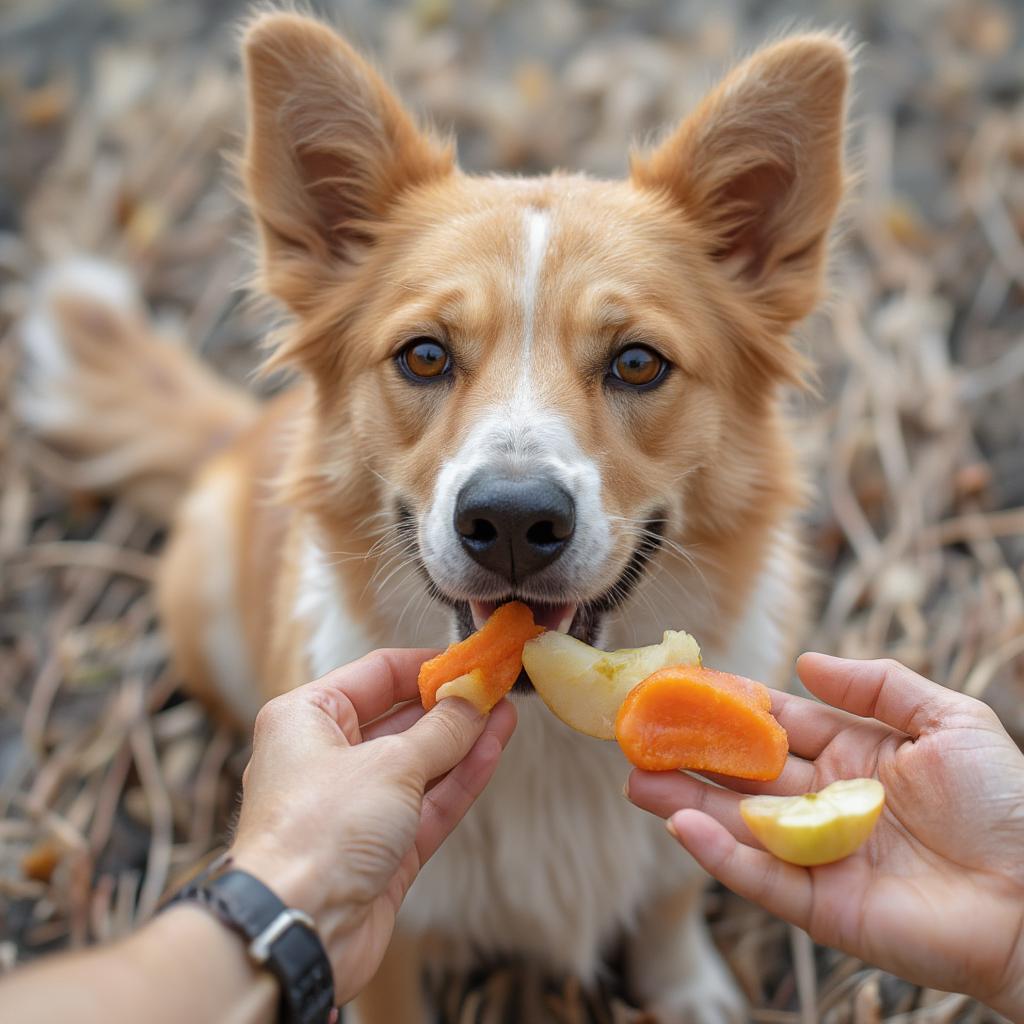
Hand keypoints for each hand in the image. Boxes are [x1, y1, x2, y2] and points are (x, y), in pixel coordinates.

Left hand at [229, 650, 515, 1003]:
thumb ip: (442, 729)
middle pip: (400, 719)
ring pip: (420, 763)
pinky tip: (493, 750)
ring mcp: (356, 805)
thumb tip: (474, 697)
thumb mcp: (390, 764)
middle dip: (450, 705)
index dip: (427, 666)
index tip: (472, 660)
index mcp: (307, 718)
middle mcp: (327, 757)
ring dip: (463, 741)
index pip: (376, 675)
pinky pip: (427, 803)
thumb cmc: (320, 829)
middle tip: (497, 688)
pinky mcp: (381, 849)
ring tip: (507, 714)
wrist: (297, 930)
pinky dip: (460, 779)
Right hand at [627, 654, 1023, 1017]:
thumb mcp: (950, 720)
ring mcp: (818, 855)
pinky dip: (719, 855)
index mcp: (852, 755)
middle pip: (743, 774)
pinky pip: (760, 878)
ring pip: (738, 824)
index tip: (682, 686)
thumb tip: (804, 662)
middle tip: (638, 735)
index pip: (775, 725)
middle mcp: (825, 802)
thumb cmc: (1007, 803)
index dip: (729, 706)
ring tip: (636, 778)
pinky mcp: (821, 906)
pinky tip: (682, 824)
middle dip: (691, 754)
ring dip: (685, 802)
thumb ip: (878, 684)